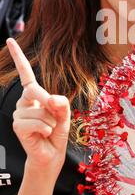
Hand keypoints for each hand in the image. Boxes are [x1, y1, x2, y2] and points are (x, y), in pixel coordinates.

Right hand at [6, 38, 70, 174]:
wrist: (51, 155)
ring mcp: (19, 113)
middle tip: (54, 119)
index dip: (18, 57)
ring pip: (40, 109)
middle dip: (49, 102)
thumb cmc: (57, 133)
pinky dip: (45, 129)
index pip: (25, 73)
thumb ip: (61, 105)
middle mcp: (24, 101)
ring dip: (50, 121)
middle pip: (35, 89)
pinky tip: (42, 135)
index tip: (10, 40)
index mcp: (35, 94)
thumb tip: (50, 99)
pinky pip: (36, 122)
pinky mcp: (18, 125)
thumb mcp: (64, 115)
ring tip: (48, 129)